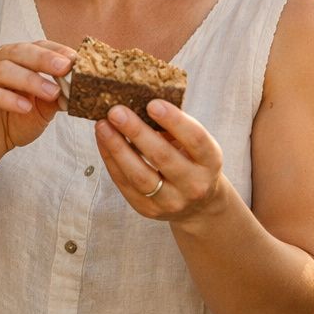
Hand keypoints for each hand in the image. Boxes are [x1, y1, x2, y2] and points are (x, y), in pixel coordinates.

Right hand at [0, 41, 72, 170]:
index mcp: (13, 58)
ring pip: (2, 70)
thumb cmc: (14, 120)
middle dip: (44, 59)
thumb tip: (80, 86)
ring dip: (29, 80)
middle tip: (64, 68)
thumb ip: (56, 95)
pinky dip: (7, 98)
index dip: (55, 50)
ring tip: (50, 92)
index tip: (75, 59)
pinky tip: (24, 107)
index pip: (35, 45)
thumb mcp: (42, 108)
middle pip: (18, 51)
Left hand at [95, 100, 226, 223]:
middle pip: (163, 157)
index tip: (152, 103)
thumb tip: (139, 103)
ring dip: (117, 148)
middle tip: (117, 111)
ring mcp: (171, 202)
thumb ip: (175, 127)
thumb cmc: (192, 162)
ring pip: (140, 175)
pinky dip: (111, 160)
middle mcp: (194, 185)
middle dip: (137, 132)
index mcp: (210, 162)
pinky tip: (103, 141)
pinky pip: (125, 184)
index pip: (195, 140)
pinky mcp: (148, 210)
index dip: (174, 121)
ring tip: (103, 126)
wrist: (198, 207)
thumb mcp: (195, 146)